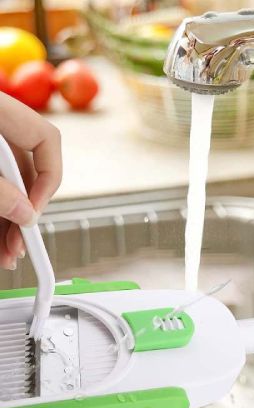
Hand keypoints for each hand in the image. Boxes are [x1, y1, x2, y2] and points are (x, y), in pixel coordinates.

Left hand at [0, 92, 61, 269]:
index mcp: (3, 110)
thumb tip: (26, 215)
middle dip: (25, 212)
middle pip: (29, 171)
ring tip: (6, 251)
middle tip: (19, 246)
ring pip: (11, 181)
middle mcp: (1, 122)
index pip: (47, 142)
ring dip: (10, 218)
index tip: (32, 213)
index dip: (46, 182)